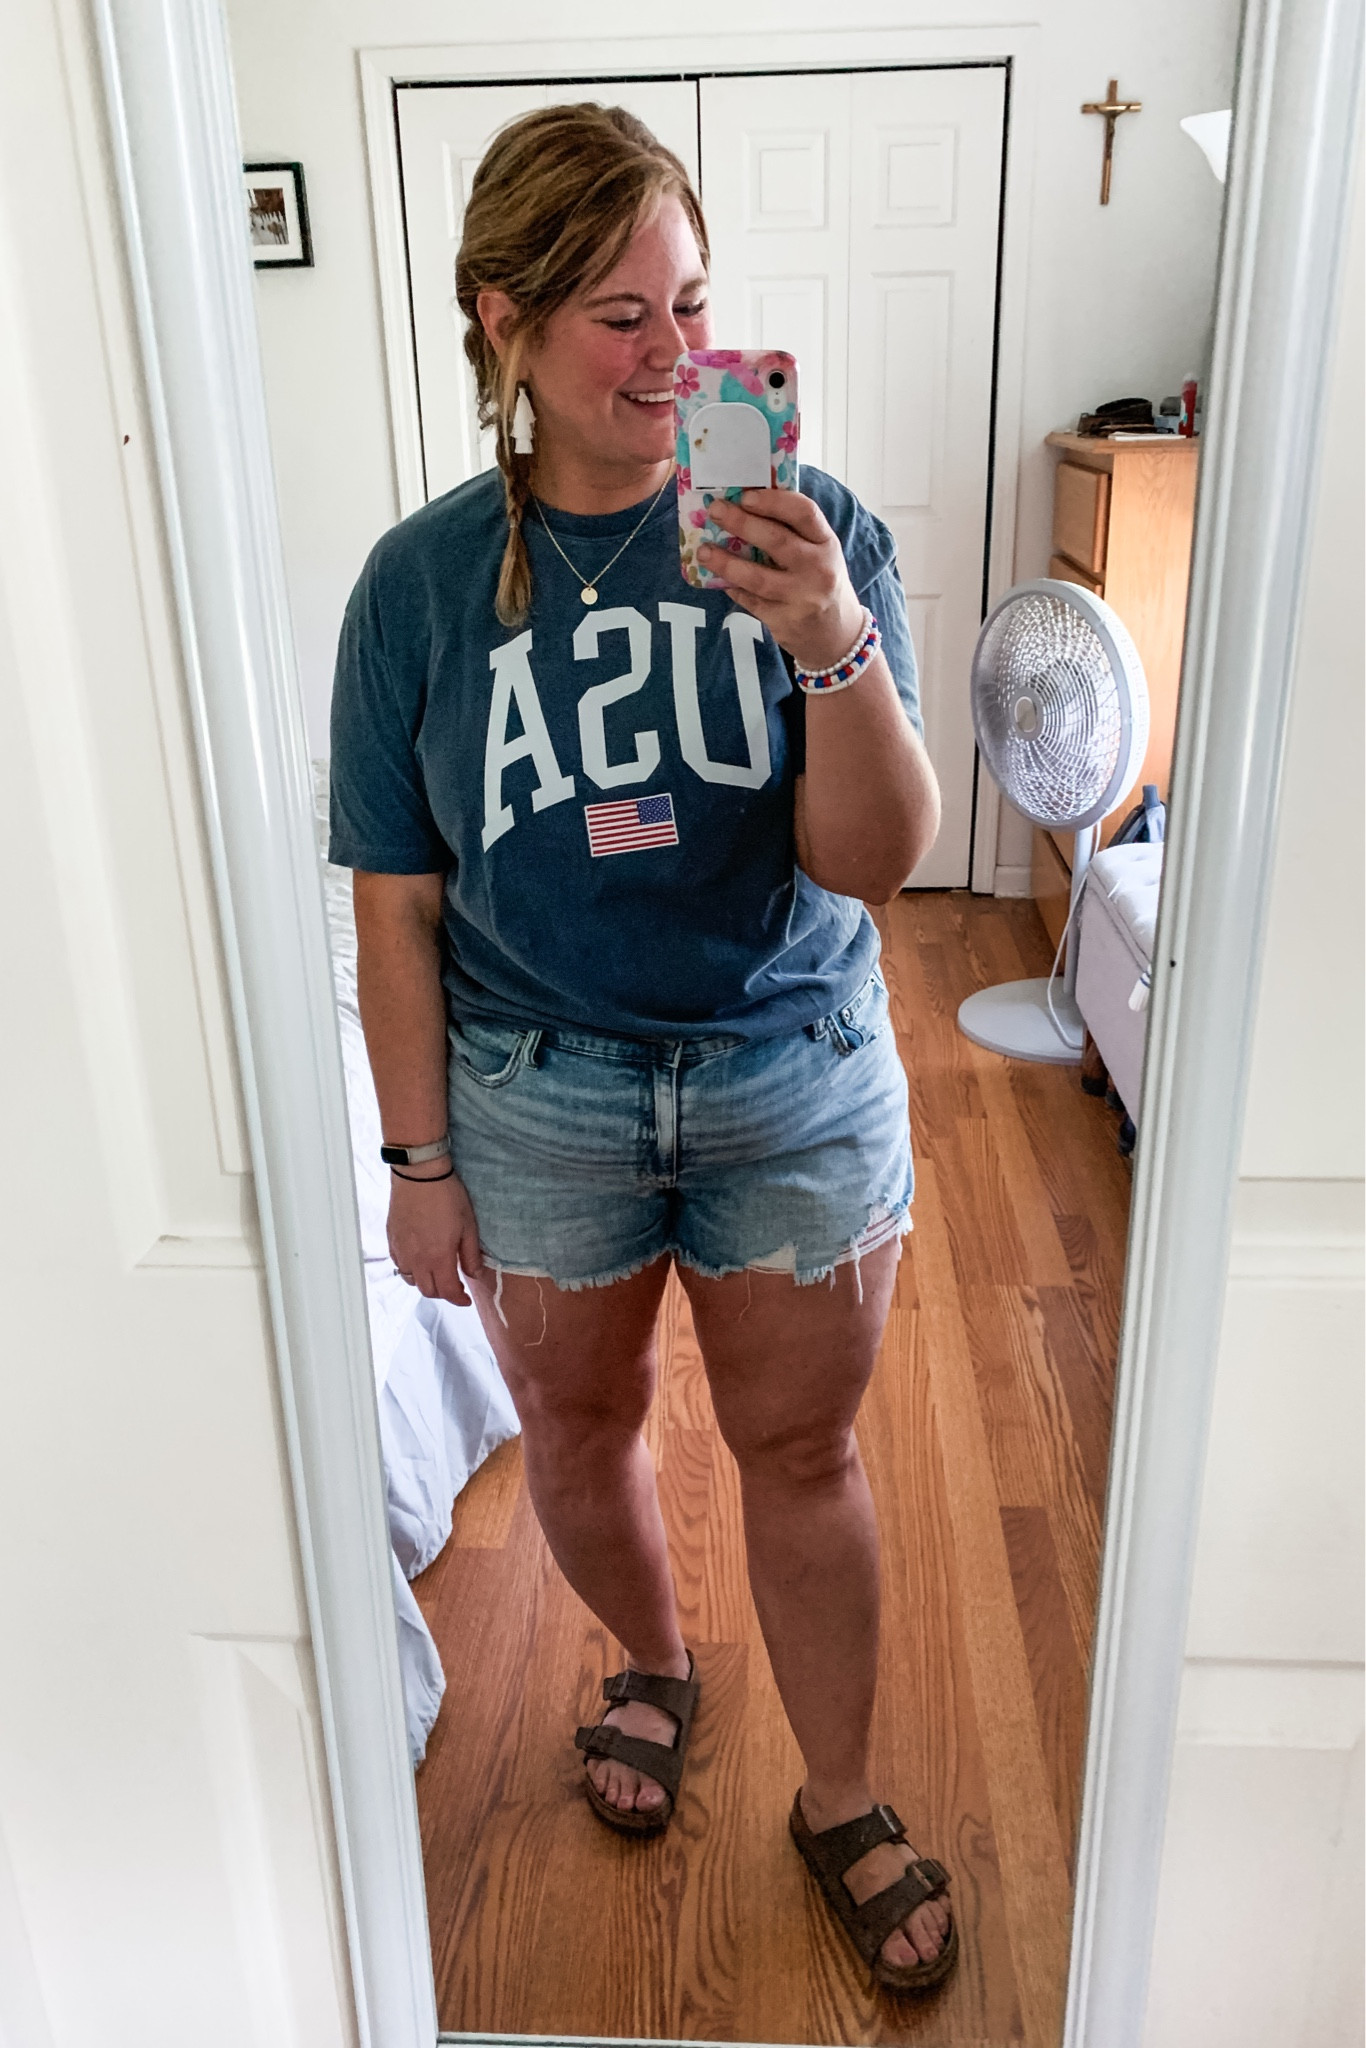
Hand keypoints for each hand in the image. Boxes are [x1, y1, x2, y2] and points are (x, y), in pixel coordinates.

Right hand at [387, 1169, 483, 1306]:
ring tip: (436, 1273)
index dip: (458, 1300)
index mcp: (438, 1258)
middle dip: (443, 1293)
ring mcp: (402, 1250)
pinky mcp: (392, 1240)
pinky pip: (399, 1265)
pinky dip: (410, 1269)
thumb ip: (471, 1255)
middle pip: (428, 1291)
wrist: (419, 1175)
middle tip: (453, 1285)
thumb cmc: (446, 1196)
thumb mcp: (469, 1226)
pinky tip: (419, 1259)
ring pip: (411, 1280)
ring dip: (425, 1282)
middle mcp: (417, 1259)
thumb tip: (473, 1274)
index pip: (447, 1291)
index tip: (465, 1299)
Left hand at [699, 490, 865, 671]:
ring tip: (703, 550)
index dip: (773, 501)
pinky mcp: (785, 622)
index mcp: (827, 543)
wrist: (838, 636)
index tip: (746, 495)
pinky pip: (751, 601)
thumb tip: (744, 507)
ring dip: (726, 562)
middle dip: (741, 523)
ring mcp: (802, 598)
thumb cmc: (822, 583)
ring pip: (757, 577)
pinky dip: (732, 588)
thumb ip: (794, 533)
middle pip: (777, 540)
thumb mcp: (820, 554)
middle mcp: (819, 569)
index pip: (804, 513)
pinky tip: (719, 579)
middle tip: (715, 511)